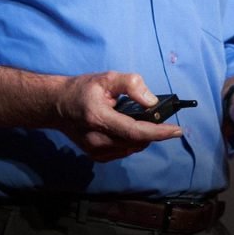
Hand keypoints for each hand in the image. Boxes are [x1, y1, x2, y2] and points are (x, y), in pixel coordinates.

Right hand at [52, 70, 182, 161]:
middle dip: (152, 132)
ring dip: (142, 137)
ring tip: (140, 120)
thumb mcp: (106, 78)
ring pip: (131, 148)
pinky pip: (123, 151)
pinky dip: (131, 141)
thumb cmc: (81, 89)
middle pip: (136, 142)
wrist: (56, 105)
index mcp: (98, 118)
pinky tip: (127, 129)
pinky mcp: (96, 156)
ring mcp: (95, 151)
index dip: (158, 133)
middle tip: (159, 117)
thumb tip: (152, 101)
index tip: (177, 130)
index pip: (135, 132)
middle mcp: (96, 140)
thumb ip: (131, 84)